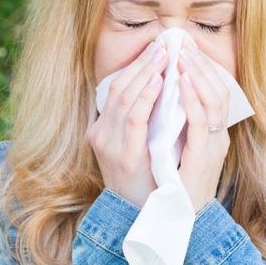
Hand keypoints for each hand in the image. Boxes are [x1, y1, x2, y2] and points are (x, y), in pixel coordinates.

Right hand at [86, 40, 168, 207]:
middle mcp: (101, 134)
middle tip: (164, 44)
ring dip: (146, 72)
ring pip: (124, 97)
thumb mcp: (138, 148)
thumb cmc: (146, 182)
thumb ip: (141, 123)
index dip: (136, 66)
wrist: (142, 220)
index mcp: (104, 130)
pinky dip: (147, 96)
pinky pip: (135, 117)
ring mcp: (109, 144)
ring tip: (164, 55)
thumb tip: (160, 90)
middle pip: (119, 88)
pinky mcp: (124, 155)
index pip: (117, 89)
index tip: (156, 48)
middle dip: (142, 63)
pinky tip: (160, 81)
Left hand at [176, 40, 230, 213]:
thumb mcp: (185, 155)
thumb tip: (169, 100)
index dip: (205, 71)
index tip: (189, 50)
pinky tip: (178, 81)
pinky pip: (198, 120)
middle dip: (200, 65)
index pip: (218, 94)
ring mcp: (213, 146)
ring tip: (181, 55)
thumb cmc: (177, 189)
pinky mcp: (201, 155)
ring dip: (196, 75)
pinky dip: (189, 97)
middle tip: (184, 43)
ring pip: (213, 100)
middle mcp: (219, 138)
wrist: (178, 223)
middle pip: (219, 91)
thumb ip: (183, 130)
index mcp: (216, 137)